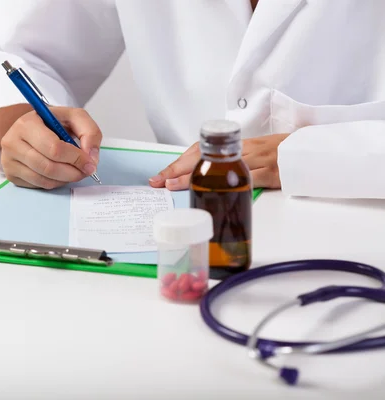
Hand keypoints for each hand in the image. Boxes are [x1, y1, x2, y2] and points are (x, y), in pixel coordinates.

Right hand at [1, 107, 101, 188]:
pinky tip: (59, 173)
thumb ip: (89, 132)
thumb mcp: (74, 117)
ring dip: (65, 179)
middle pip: (49, 167)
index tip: (89, 163)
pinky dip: (54, 183)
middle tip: (85, 171)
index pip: (54, 148)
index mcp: (27, 123)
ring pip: (44, 180)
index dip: (76, 158)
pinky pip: (38, 185)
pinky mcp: (10, 174)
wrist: (32, 128)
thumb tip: (91, 158)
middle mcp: (12, 141)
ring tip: (74, 171)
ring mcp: (8, 160)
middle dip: (73, 172)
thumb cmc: (53, 123)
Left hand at [148, 133, 289, 189]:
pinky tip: (211, 189)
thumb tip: (205, 177)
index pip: (200, 151)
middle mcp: (242, 150)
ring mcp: (255, 160)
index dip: (179, 163)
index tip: (161, 175)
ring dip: (193, 176)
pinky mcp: (270, 172)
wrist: (310, 151)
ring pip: (218, 167)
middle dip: (177, 169)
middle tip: (158, 181)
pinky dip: (226, 184)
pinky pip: (245, 177)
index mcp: (236, 145)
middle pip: (202, 156)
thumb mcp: (252, 154)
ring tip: (173, 186)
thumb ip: (231, 163)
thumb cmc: (281, 153)